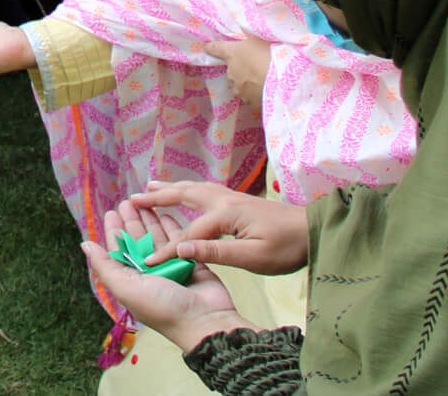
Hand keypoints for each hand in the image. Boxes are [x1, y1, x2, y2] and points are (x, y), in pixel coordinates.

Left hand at [81, 202, 250, 352]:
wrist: (204, 320)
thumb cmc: (162, 306)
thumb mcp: (126, 287)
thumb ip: (105, 265)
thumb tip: (84, 245)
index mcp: (133, 280)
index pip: (120, 251)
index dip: (115, 231)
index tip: (111, 212)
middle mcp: (150, 273)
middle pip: (139, 241)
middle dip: (132, 221)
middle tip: (127, 201)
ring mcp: (170, 267)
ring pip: (158, 238)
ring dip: (151, 220)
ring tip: (146, 202)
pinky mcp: (190, 262)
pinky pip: (178, 240)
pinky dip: (172, 227)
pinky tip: (166, 213)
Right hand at [130, 180, 310, 274]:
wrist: (314, 230)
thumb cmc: (287, 248)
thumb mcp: (254, 258)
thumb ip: (216, 252)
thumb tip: (182, 249)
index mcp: (225, 215)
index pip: (187, 236)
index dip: (166, 250)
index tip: (147, 262)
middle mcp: (224, 200)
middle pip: (183, 196)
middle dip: (157, 198)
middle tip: (132, 198)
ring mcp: (232, 198)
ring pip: (193, 189)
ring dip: (170, 188)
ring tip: (150, 186)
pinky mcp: (239, 201)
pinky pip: (203, 191)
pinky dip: (187, 189)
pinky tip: (187, 191)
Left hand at [202, 38, 272, 108]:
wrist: (285, 82)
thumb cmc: (274, 55)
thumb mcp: (263, 40)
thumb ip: (252, 41)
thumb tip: (249, 42)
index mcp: (233, 54)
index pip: (216, 49)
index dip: (212, 48)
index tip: (207, 48)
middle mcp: (232, 73)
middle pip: (233, 70)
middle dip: (242, 69)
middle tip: (258, 66)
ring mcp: (240, 91)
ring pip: (242, 86)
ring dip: (250, 83)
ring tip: (267, 80)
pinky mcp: (250, 104)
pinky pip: (252, 97)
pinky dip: (258, 94)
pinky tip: (271, 91)